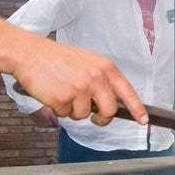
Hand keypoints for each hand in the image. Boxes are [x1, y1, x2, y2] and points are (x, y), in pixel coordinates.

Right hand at [14, 40, 147, 126]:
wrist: (31, 53)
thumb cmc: (59, 58)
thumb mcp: (89, 61)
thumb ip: (102, 78)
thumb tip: (111, 99)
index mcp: (106, 68)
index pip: (127, 92)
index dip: (137, 109)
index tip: (143, 121)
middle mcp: (96, 78)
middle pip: (109, 111)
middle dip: (101, 119)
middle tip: (94, 118)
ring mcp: (80, 89)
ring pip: (83, 115)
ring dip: (73, 110)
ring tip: (64, 92)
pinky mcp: (63, 98)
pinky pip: (65, 114)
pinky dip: (58, 109)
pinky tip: (53, 93)